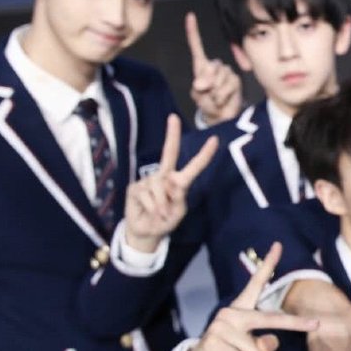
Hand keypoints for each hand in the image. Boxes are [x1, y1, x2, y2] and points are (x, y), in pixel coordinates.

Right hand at [123, 116, 217, 252]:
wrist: (146, 232)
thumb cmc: (166, 220)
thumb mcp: (178, 212)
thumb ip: (177, 200)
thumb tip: (167, 189)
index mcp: (179, 182)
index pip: (193, 167)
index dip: (204, 155)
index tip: (214, 140)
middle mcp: (164, 177)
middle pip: (168, 153)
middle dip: (171, 135)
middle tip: (173, 117)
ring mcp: (148, 181)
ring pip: (158, 187)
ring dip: (162, 205)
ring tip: (161, 215)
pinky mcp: (135, 188)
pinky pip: (147, 195)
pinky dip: (152, 208)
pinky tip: (151, 213)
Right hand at [182, 243, 319, 350]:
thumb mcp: (252, 350)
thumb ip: (264, 346)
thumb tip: (270, 342)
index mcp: (242, 309)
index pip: (256, 283)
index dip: (268, 264)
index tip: (279, 245)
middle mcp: (231, 312)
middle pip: (271, 319)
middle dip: (296, 324)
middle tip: (317, 324)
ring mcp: (221, 325)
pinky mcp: (214, 341)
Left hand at [186, 12, 242, 125]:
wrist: (221, 116)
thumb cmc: (207, 104)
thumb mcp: (198, 96)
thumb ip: (199, 87)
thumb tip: (202, 83)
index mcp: (201, 66)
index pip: (196, 47)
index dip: (193, 32)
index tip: (190, 16)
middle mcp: (214, 66)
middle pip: (211, 67)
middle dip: (207, 82)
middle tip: (207, 94)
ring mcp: (226, 72)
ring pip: (220, 77)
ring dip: (216, 92)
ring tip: (215, 98)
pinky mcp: (236, 80)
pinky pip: (229, 85)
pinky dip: (224, 94)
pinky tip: (223, 98)